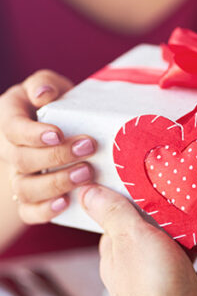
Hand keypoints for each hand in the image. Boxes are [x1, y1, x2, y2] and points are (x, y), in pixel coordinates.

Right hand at [0, 70, 95, 224]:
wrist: (58, 129)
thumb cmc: (56, 103)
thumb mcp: (49, 86)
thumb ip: (44, 84)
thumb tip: (43, 94)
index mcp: (10, 120)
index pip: (12, 129)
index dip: (33, 134)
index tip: (58, 133)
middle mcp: (10, 150)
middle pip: (22, 160)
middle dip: (56, 156)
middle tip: (88, 148)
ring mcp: (19, 175)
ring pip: (24, 188)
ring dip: (55, 183)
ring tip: (86, 174)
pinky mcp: (31, 197)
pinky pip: (29, 211)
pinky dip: (45, 211)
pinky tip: (66, 203)